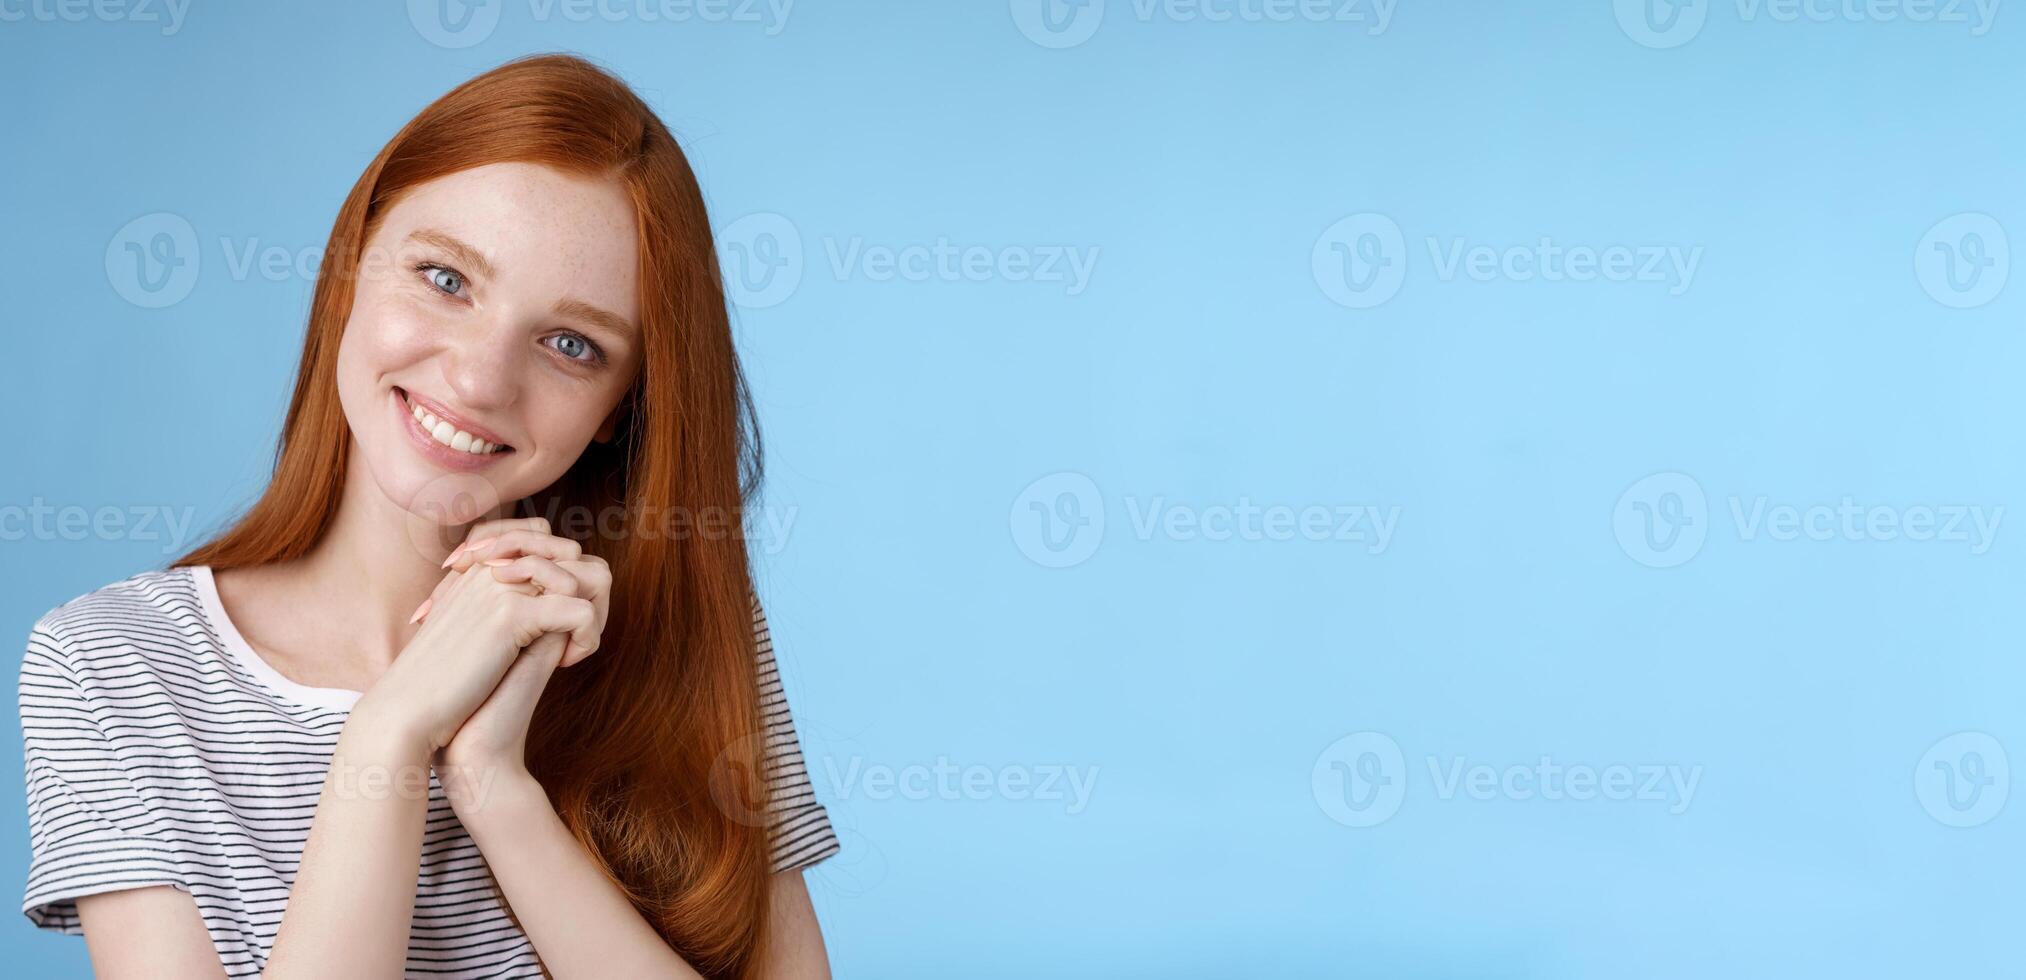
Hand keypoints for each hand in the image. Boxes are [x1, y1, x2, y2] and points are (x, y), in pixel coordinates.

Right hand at [419, 517, 611, 793]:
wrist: (407, 711)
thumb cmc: (441, 683)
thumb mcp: (480, 635)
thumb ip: (513, 609)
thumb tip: (562, 600)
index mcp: (482, 568)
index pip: (545, 535)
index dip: (567, 572)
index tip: (559, 620)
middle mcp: (492, 567)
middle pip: (575, 552)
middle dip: (591, 593)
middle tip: (576, 636)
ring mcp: (500, 587)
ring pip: (587, 576)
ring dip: (594, 616)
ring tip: (571, 651)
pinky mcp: (510, 615)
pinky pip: (581, 610)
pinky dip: (587, 638)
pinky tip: (565, 664)